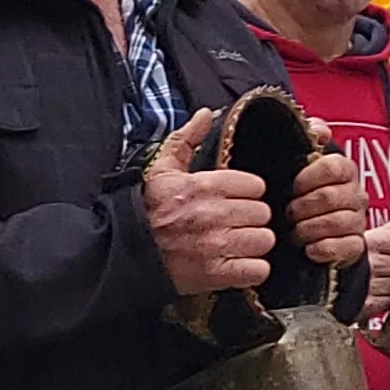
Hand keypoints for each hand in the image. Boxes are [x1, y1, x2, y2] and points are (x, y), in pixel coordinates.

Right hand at [142, 116, 275, 296]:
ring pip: (264, 240)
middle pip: (263, 213)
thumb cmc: (145, 211)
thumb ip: (186, 139)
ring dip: (254, 244)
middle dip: (252, 219)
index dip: (248, 192)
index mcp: (204, 186)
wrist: (124, 251)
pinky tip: (238, 265)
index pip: (255, 185)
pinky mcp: (217, 274)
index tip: (237, 200)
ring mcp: (217, 246)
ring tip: (238, 244)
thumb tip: (205, 115)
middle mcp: (214, 214)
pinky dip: (252, 270)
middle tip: (237, 224)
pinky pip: (258, 270)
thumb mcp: (162, 169)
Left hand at [285, 134, 368, 271]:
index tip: (292, 186)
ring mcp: (358, 221)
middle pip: (330, 197)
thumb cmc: (302, 193)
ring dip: (307, 229)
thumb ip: (310, 137)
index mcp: (345, 171)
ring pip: (336, 223)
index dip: (308, 178)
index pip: (333, 167)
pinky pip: (343, 247)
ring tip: (294, 231)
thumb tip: (320, 131)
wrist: (309, 231)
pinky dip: (321, 248)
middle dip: (302, 207)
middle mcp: (357, 194)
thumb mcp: (300, 161)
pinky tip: (308, 248)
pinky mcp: (355, 246)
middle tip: (288, 213)